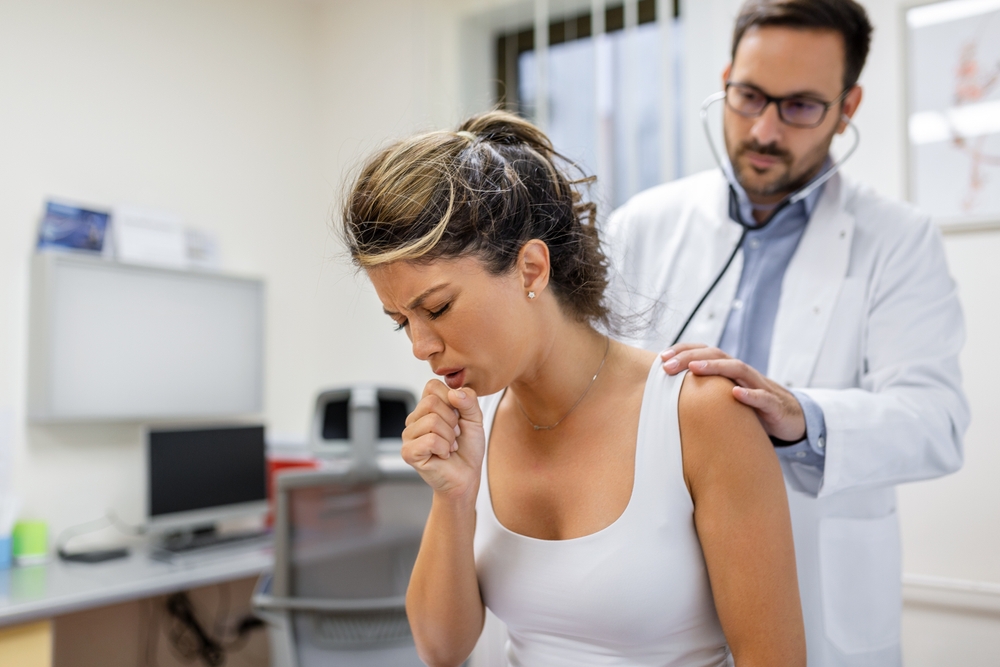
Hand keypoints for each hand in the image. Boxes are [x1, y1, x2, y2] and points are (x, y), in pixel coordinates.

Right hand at [402, 379, 484, 500]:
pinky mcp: (408, 452)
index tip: (457, 417)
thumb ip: (469, 400)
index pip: (432, 386)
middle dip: (451, 421)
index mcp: (426, 408)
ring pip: (432, 421)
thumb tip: (454, 393)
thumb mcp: (475, 418)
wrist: (466, 476)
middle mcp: (414, 419)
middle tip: (454, 435)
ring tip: (450, 446)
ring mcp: (408, 436)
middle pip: (431, 402)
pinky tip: (443, 455)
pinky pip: (430, 440)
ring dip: (449, 437)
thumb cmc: (468, 448)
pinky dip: (444, 448)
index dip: (451, 399)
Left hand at [661, 344, 805, 441]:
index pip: (704, 352)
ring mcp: (759, 386)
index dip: (683, 351)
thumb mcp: (724, 396)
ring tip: (695, 369)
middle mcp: (742, 373)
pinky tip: (737, 394)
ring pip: (738, 369)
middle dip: (691, 357)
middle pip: (717, 355)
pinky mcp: (773, 404)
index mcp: (729, 370)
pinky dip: (750, 394)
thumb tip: (668, 393)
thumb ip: (703, 391)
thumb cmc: (750, 406)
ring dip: (715, 367)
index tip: (661, 358)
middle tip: (668, 365)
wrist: (789, 417)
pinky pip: (762, 397)